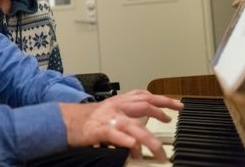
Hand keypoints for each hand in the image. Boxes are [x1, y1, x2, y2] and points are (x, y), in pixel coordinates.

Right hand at [59, 89, 182, 161]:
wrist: (66, 121)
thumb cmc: (88, 119)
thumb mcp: (110, 113)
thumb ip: (126, 119)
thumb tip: (142, 136)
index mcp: (120, 101)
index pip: (145, 95)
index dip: (163, 99)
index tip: (178, 105)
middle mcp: (117, 106)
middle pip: (144, 105)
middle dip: (162, 112)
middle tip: (173, 121)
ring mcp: (110, 118)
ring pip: (134, 125)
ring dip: (149, 139)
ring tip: (159, 150)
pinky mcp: (100, 130)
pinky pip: (116, 135)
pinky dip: (126, 140)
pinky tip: (134, 146)